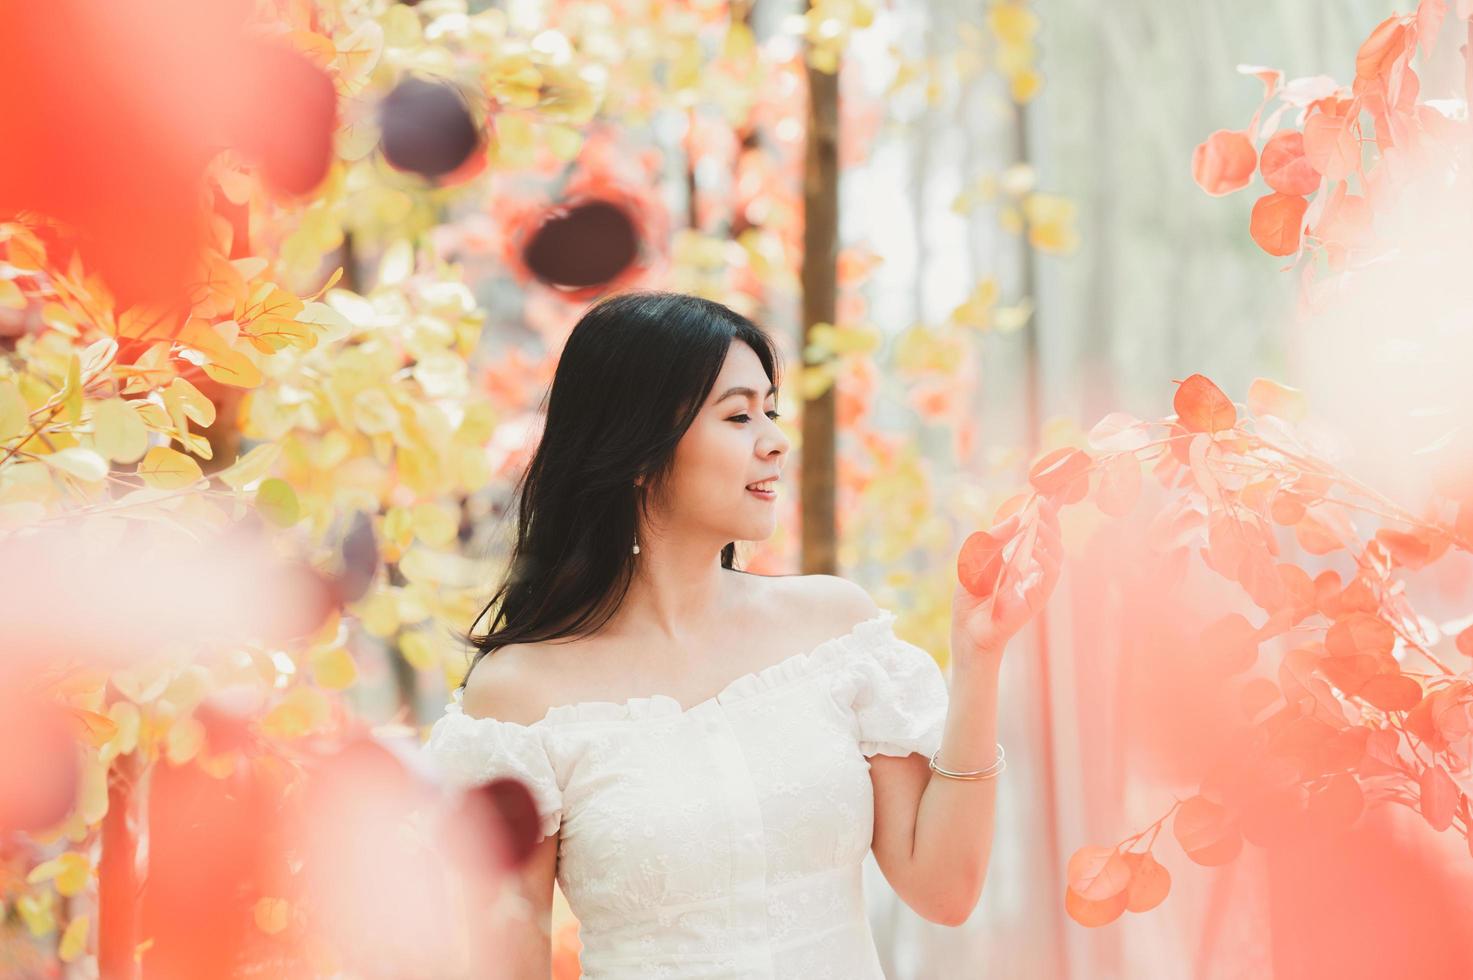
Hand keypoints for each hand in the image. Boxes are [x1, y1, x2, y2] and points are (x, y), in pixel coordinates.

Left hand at [952, 497, 1064, 662]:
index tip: (1051, 491)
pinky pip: (1050, 576)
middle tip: (1045, 502)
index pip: (1035, 530)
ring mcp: (1035, 581)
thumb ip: (994, 538)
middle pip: (1050, 538)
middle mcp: (1030, 566)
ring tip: (1041, 522)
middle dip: (1051, 518)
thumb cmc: (971, 596)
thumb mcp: (976, 558)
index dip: (1046, 513)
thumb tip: (1016, 517)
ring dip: (1051, 536)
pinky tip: (1036, 549)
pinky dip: (1047, 560)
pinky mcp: (1038, 597)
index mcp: (1016, 555)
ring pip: (1056, 554)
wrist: (968, 628)